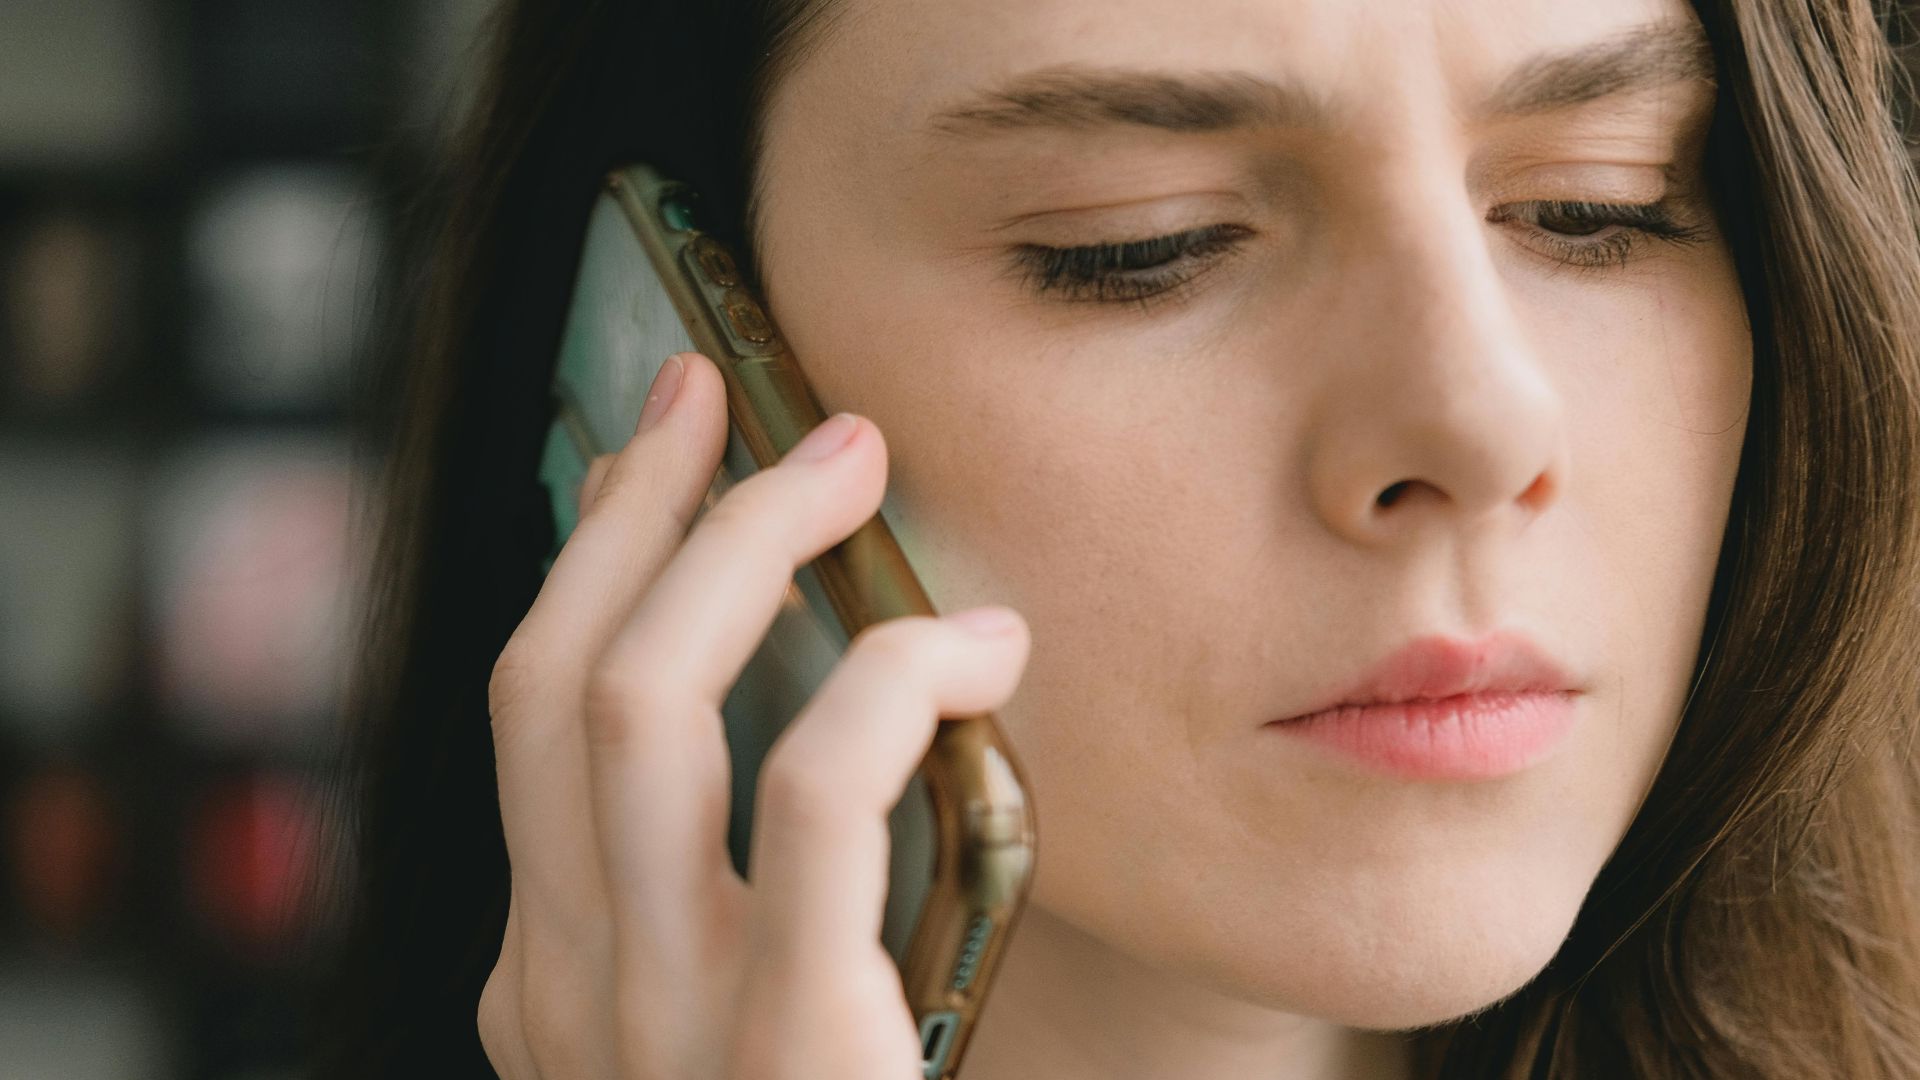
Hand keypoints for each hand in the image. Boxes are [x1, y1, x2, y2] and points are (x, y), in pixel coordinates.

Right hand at [479, 350, 1030, 1078]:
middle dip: (644, 506)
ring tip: (850, 460)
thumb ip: (741, 914)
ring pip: (641, 702)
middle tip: (734, 398)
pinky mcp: (789, 1053)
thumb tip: (810, 716)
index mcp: (561, 991)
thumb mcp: (745, 1039)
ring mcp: (656, 1031)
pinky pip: (815, 796)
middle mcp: (572, 999)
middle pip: (557, 680)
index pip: (537, 721)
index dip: (595, 557)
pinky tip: (976, 650)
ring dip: (741, 543)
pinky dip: (891, 681)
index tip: (662, 445)